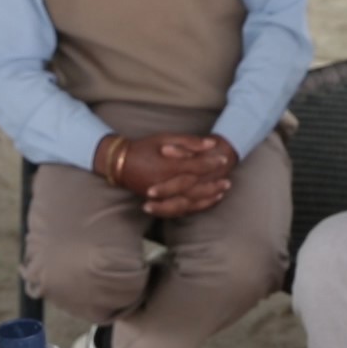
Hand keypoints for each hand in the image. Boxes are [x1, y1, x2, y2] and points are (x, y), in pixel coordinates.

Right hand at [97, 134, 235, 217]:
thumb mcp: (165, 138)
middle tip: (228, 180)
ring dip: (207, 198)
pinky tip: (206, 202)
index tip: (224, 159)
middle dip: (212, 184)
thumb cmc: (143, 147)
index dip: (211, 163)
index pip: (195, 167)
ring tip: (221, 192)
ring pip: (188, 201)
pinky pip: (179, 209)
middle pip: (194, 187)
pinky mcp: (157, 202)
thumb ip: (189, 142)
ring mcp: (160, 196)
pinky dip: (194, 207)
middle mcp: (165, 184)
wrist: (118, 163)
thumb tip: (210, 144)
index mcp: (168, 167)